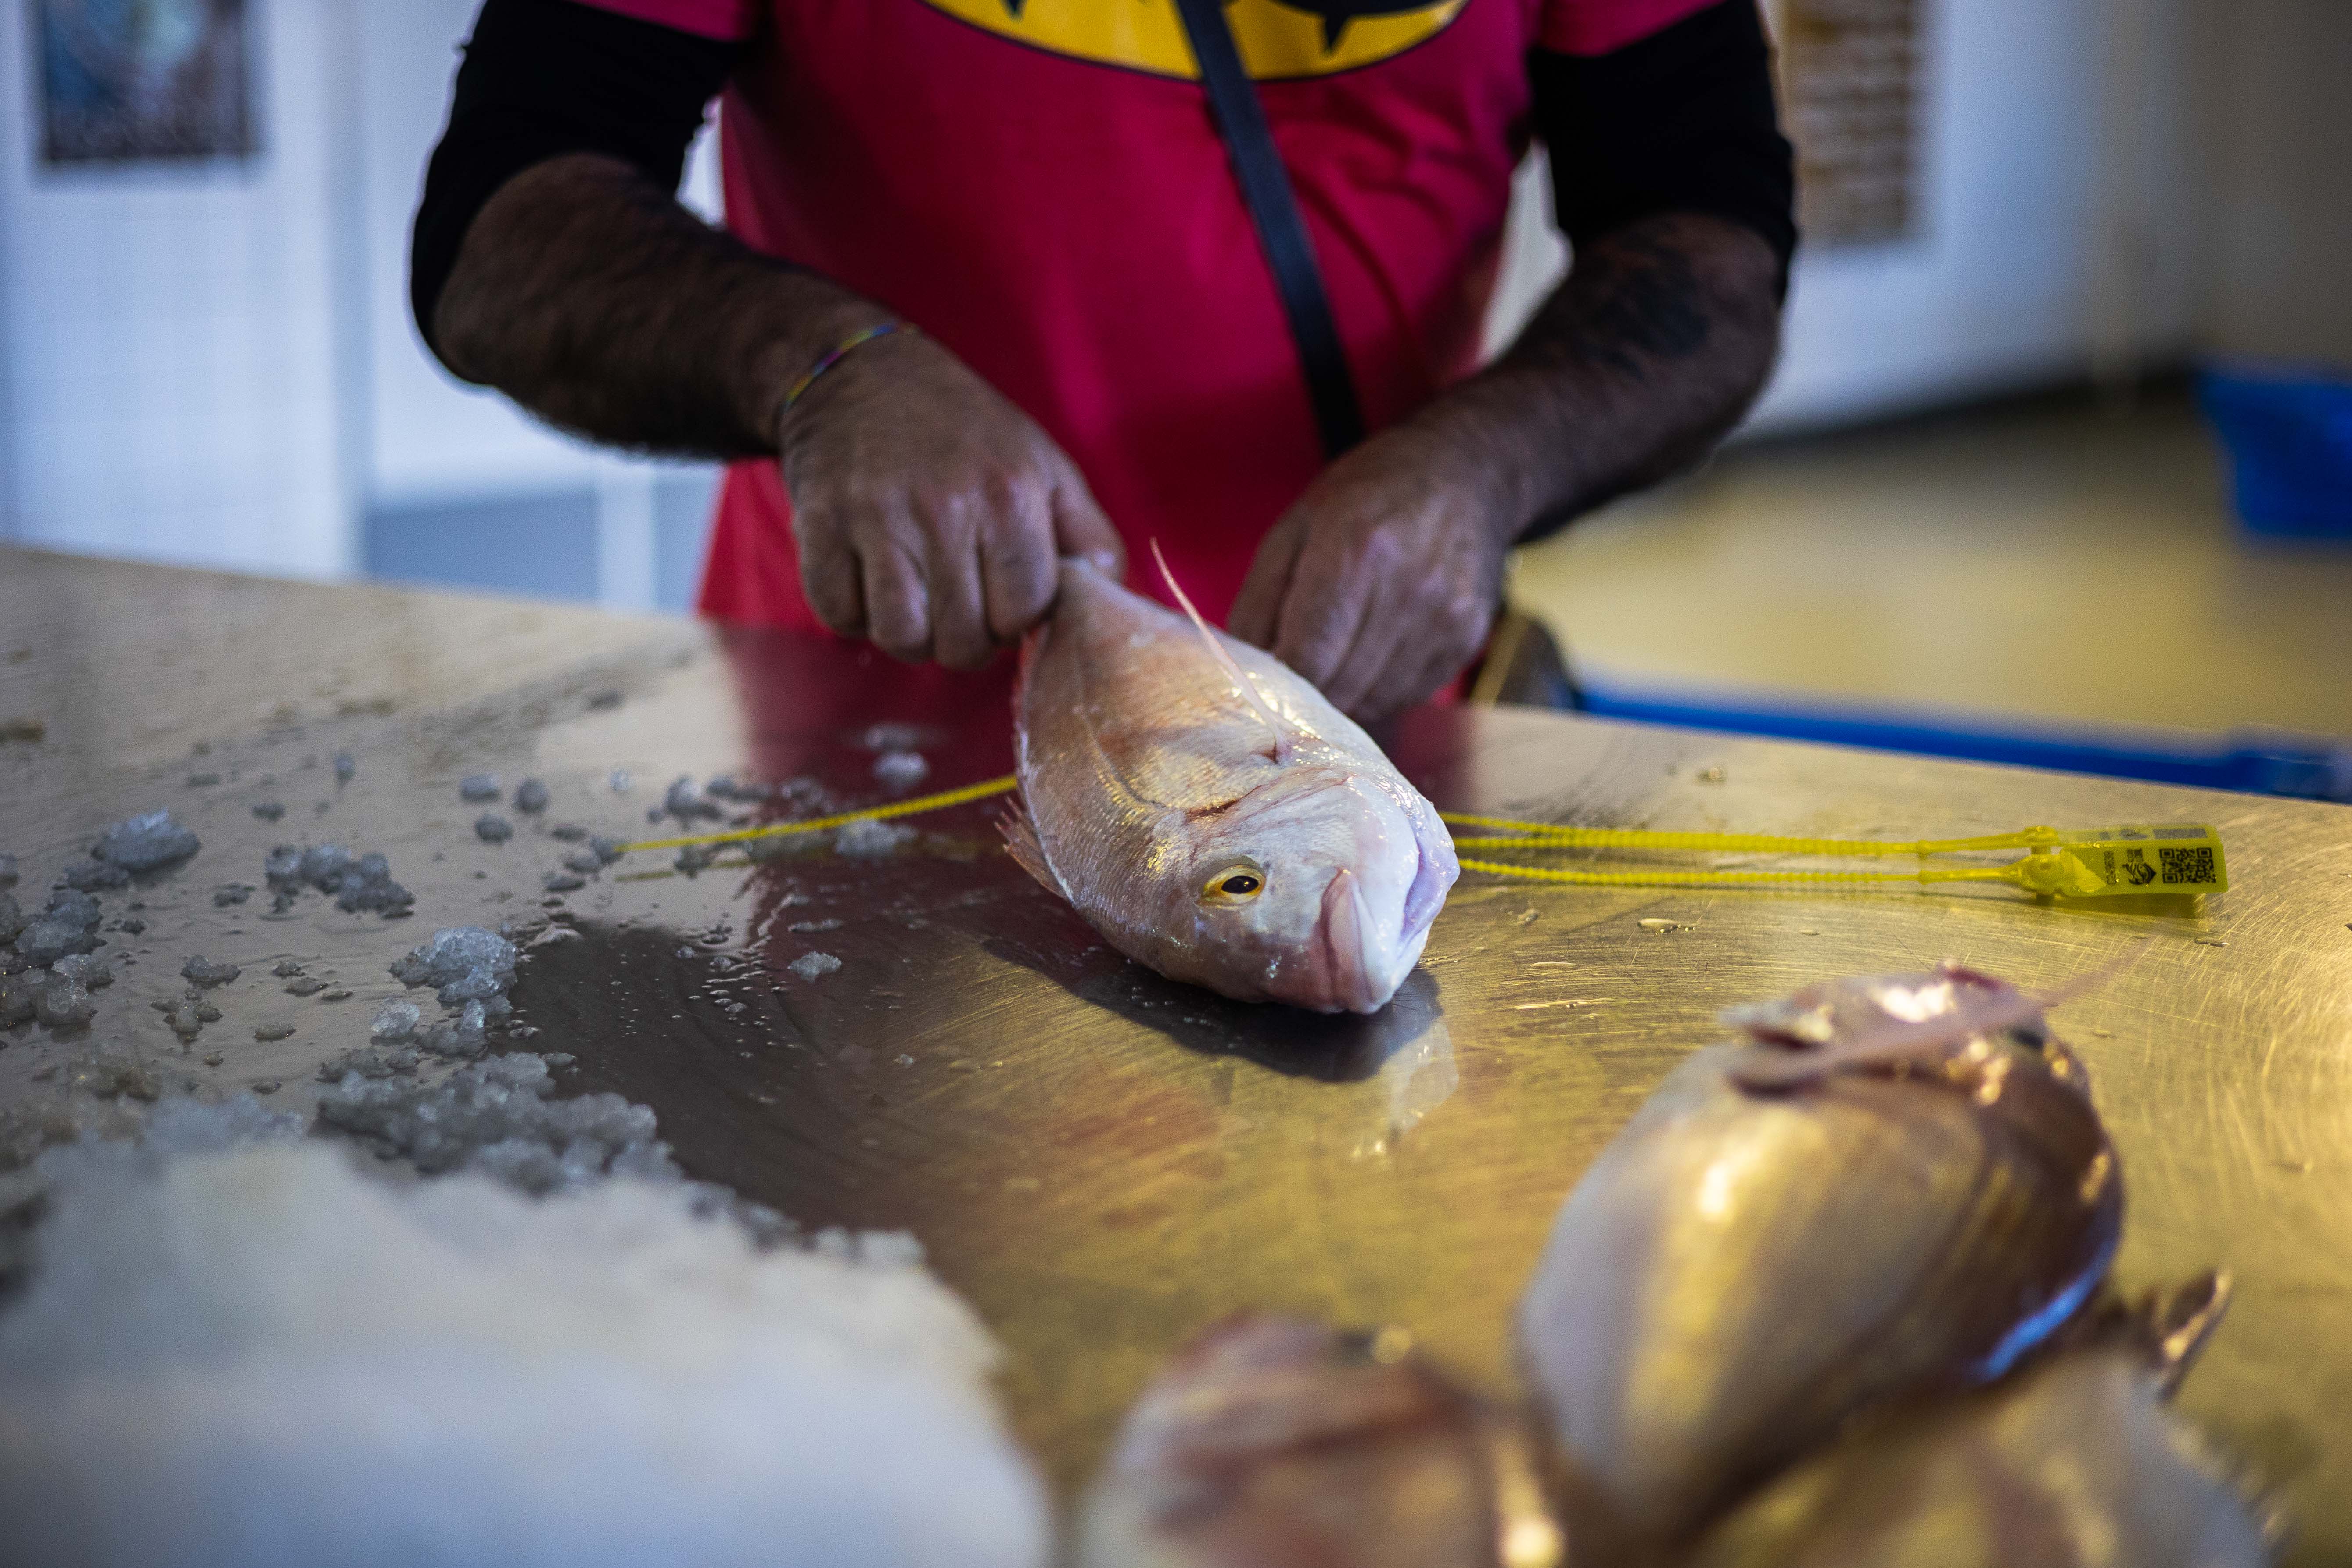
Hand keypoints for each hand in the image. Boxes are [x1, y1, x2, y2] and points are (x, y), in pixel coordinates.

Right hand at [778, 328, 1122, 667]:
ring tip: (917, 599)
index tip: (1003, 597)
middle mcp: (944, 508)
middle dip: (966, 637)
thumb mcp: (1044, 467)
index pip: (1025, 614)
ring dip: (910, 635)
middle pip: (964, 640)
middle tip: (959, 601)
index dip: (1016, 620)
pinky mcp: (819, 526)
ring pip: (901, 637)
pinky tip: (869, 578)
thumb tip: (1106, 599)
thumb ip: (1087, 536)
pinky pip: (839, 616)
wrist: (858, 372)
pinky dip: (853, 613)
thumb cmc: (965, 431)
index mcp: (1009, 496)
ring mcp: (877, 518)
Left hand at [1229, 422, 1517, 722]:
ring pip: (1372, 701)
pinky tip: (1373, 650)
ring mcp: (1445, 618)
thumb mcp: (1293, 528)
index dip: (1279, 682)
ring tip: (1337, 653)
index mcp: (1355, 553)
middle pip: (1340, 688)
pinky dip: (1378, 688)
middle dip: (1307, 691)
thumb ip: (1259, 603)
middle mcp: (1408, 590)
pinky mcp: (1467, 638)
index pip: (1306, 661)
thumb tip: (1247, 673)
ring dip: (1343, 693)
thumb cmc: (1365, 496)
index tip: (1268, 676)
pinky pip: (1406, 695)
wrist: (1464, 471)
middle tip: (1297, 665)